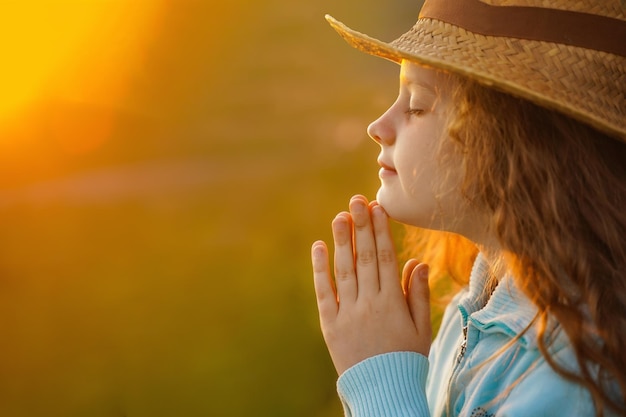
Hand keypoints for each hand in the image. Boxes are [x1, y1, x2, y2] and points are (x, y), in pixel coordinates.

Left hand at [312, 195, 431, 374]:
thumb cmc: (406, 359)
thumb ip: (416, 294)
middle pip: (364, 258)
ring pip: (344, 270)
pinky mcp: (330, 324)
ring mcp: (347, 313)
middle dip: (360, 226)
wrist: (382, 391)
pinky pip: (324, 292)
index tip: (377, 208)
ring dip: (342, 240)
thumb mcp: (421, 329)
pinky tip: (319, 247)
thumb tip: (418, 262)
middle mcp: (369, 303)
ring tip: (339, 215)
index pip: (385, 258)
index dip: (380, 231)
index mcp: (392, 302)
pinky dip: (320, 269)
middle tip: (356, 200)